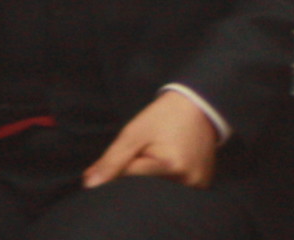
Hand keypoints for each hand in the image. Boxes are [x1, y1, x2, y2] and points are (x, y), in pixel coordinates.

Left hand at [82, 90, 218, 189]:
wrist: (201, 104)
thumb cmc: (167, 115)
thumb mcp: (135, 132)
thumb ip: (112, 160)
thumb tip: (90, 184)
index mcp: (170, 167)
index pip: (129, 179)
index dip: (124, 165)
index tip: (132, 150)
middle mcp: (187, 180)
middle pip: (146, 188)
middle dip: (140, 174)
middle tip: (151, 150)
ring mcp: (198, 183)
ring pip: (160, 190)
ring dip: (154, 177)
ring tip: (166, 153)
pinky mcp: (203, 183)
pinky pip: (177, 188)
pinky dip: (169, 179)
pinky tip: (175, 160)